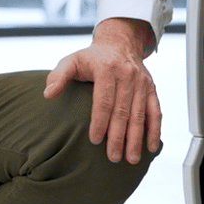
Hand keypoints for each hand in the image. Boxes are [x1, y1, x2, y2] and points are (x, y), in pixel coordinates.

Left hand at [43, 16, 161, 163]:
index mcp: (106, 69)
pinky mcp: (151, 89)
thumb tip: (48, 94)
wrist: (120, 44)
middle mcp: (127, 75)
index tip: (95, 140)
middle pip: (123, 110)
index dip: (99, 121)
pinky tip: (151, 148)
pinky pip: (155, 111)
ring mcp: (142, 83)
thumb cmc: (92, 58)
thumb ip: (59, 76)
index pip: (103, 100)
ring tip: (131, 159)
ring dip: (136, 138)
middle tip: (113, 157)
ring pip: (139, 114)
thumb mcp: (72, 61)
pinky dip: (155, 130)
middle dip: (119, 136)